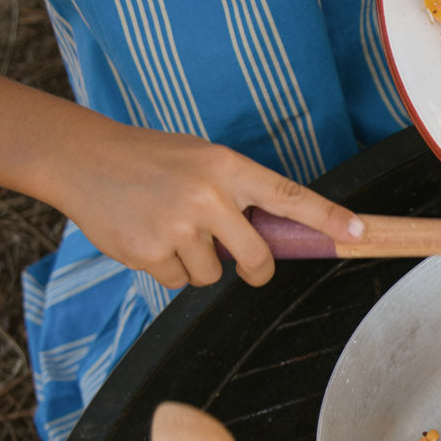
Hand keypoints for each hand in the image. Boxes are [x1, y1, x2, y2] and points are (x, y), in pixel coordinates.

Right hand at [52, 121, 366, 290]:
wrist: (81, 158)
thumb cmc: (150, 161)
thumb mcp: (200, 160)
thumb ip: (236, 194)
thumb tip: (273, 237)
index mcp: (225, 167)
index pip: (288, 197)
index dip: (327, 219)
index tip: (359, 232)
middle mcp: (206, 195)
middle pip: (258, 258)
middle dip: (254, 269)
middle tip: (242, 262)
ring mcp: (178, 225)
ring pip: (213, 275)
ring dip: (196, 263)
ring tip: (168, 228)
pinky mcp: (151, 251)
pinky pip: (178, 281)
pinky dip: (166, 269)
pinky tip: (147, 237)